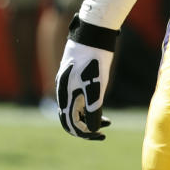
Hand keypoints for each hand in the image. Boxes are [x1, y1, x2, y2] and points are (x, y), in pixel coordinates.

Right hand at [55, 16, 117, 139]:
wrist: (92, 34)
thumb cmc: (94, 58)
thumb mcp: (96, 84)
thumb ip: (93, 106)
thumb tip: (91, 129)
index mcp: (66, 96)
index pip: (70, 123)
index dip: (85, 133)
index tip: (101, 136)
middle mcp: (63, 92)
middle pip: (70, 118)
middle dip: (86, 128)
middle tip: (103, 132)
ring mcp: (68, 84)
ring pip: (75, 108)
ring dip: (89, 117)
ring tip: (106, 121)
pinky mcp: (74, 77)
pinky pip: (77, 98)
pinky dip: (88, 106)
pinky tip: (99, 104)